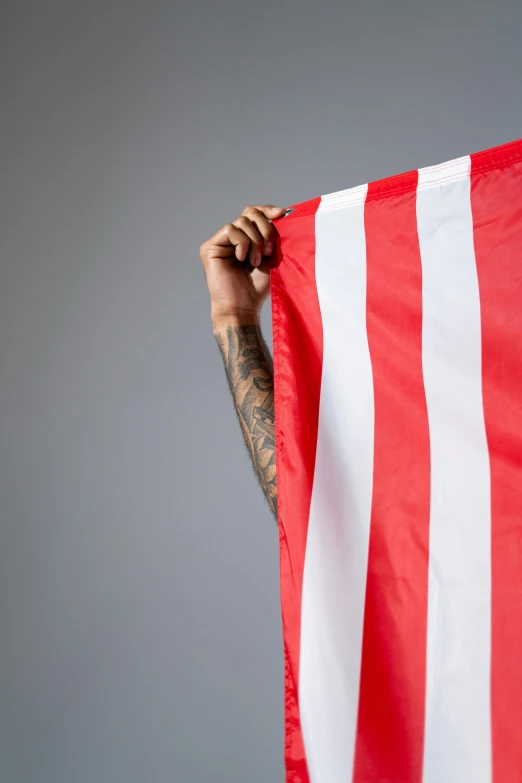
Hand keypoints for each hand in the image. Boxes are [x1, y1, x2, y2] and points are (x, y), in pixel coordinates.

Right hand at [199, 204, 285, 331]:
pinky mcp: (210, 247)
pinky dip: (242, 243)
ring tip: (255, 261)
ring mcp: (221, 242)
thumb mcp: (272, 257)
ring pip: (242, 221)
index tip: (283, 214)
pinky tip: (242, 259)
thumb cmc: (258, 287)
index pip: (256, 213)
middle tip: (270, 251)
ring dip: (255, 241)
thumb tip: (283, 213)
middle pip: (250, 213)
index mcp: (247, 238)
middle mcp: (233, 238)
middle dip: (265, 229)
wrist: (243, 306)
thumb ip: (274, 236)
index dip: (268, 210)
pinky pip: (230, 230)